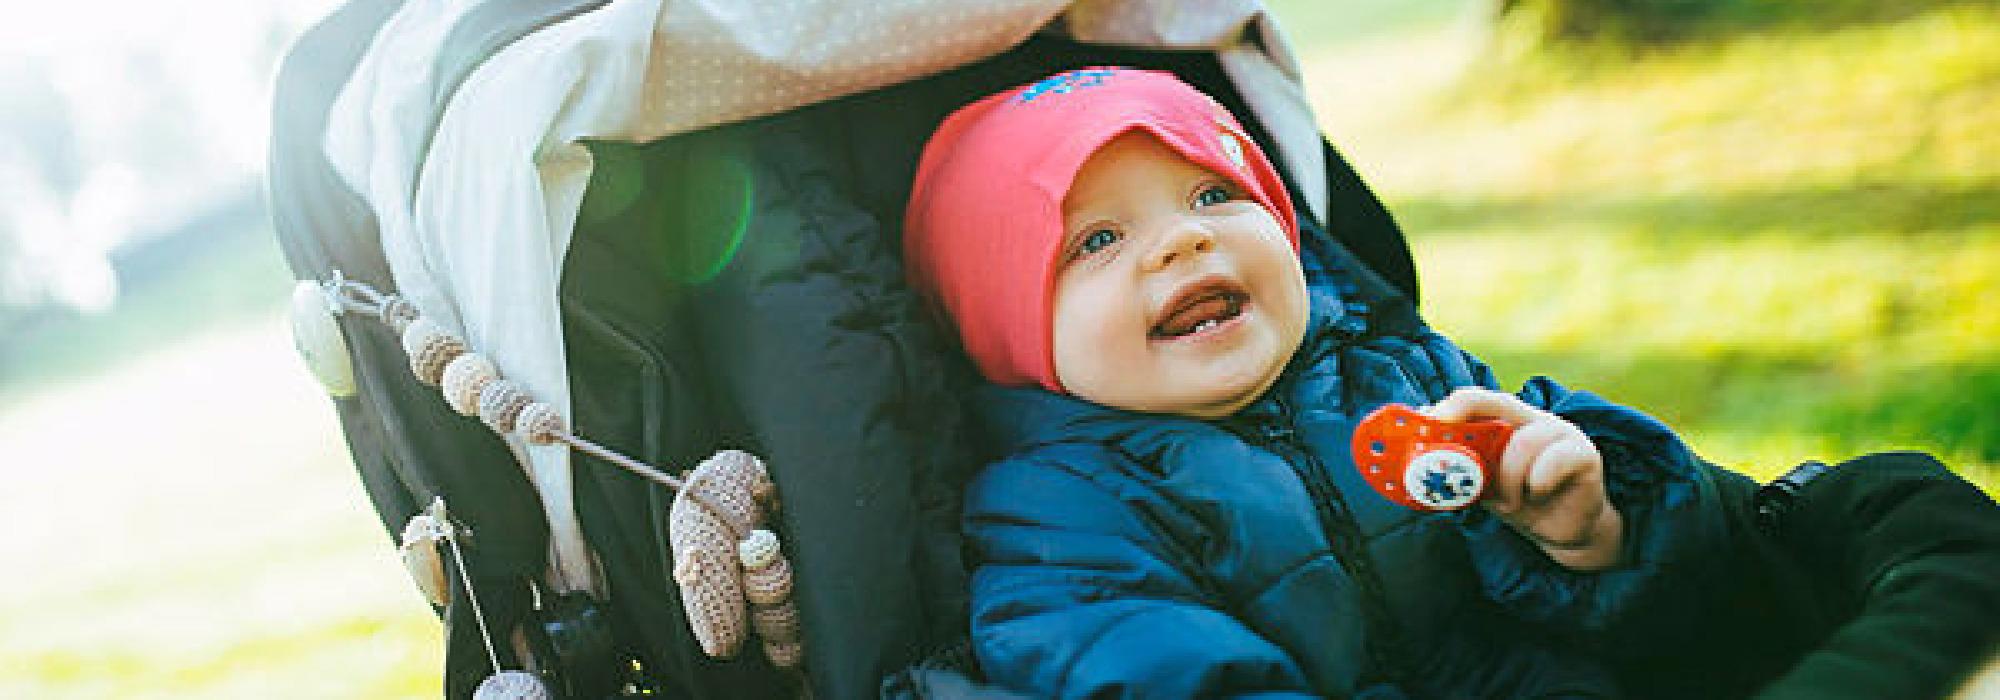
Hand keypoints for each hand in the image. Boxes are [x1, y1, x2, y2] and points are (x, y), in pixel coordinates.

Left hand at [1425, 387, 1624, 570]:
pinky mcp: (1585, 454)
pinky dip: (1538, 481)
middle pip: (1498, 402)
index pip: (1476, 400)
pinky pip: (1556, 459)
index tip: (1427, 421)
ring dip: (1508, 478)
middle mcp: (1532, 419)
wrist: (1562, 530)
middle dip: (1467, 420)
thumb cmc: (1518, 500)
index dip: (1450, 407)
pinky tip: (1536, 495)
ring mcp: (1560, 433)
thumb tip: (1416, 460)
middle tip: (1452, 449)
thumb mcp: (1482, 485)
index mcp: (1505, 421)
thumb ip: (1458, 467)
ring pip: (1522, 442)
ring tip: (1509, 503)